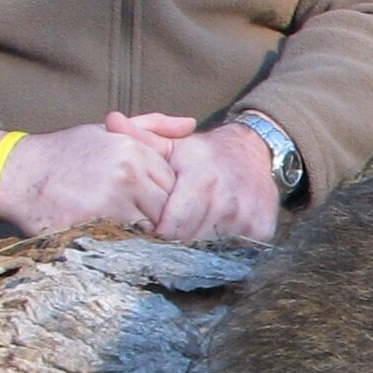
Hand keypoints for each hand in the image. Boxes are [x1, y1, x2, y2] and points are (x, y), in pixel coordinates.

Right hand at [0, 117, 189, 233]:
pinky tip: (110, 238)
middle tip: (140, 219)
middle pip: (166, 209)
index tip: (147, 199)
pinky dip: (122, 245)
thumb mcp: (109, 131)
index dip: (163, 194)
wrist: (18, 173)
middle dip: (157, 216)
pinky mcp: (92, 228)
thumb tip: (191, 124)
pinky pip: (124, 245)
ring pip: (149, 230)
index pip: (173, 184)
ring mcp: (110, 205)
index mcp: (134, 152)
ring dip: (141, 233)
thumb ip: (153, 126)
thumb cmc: (66, 152)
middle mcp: (127, 177)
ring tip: (124, 228)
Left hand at [144, 121, 281, 241]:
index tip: (154, 223)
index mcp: (200, 176)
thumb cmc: (203, 154)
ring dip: (198, 242)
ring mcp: (246, 214)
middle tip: (174, 225)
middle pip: (188, 240)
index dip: (158, 228)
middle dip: (176, 237)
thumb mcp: (171, 144)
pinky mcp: (261, 228)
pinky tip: (219, 228)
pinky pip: (233, 251)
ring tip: (195, 224)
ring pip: (208, 247)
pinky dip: (223, 245)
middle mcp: (226, 197)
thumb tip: (110, 120)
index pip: (170, 227)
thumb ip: (138, 136)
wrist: (254, 153)